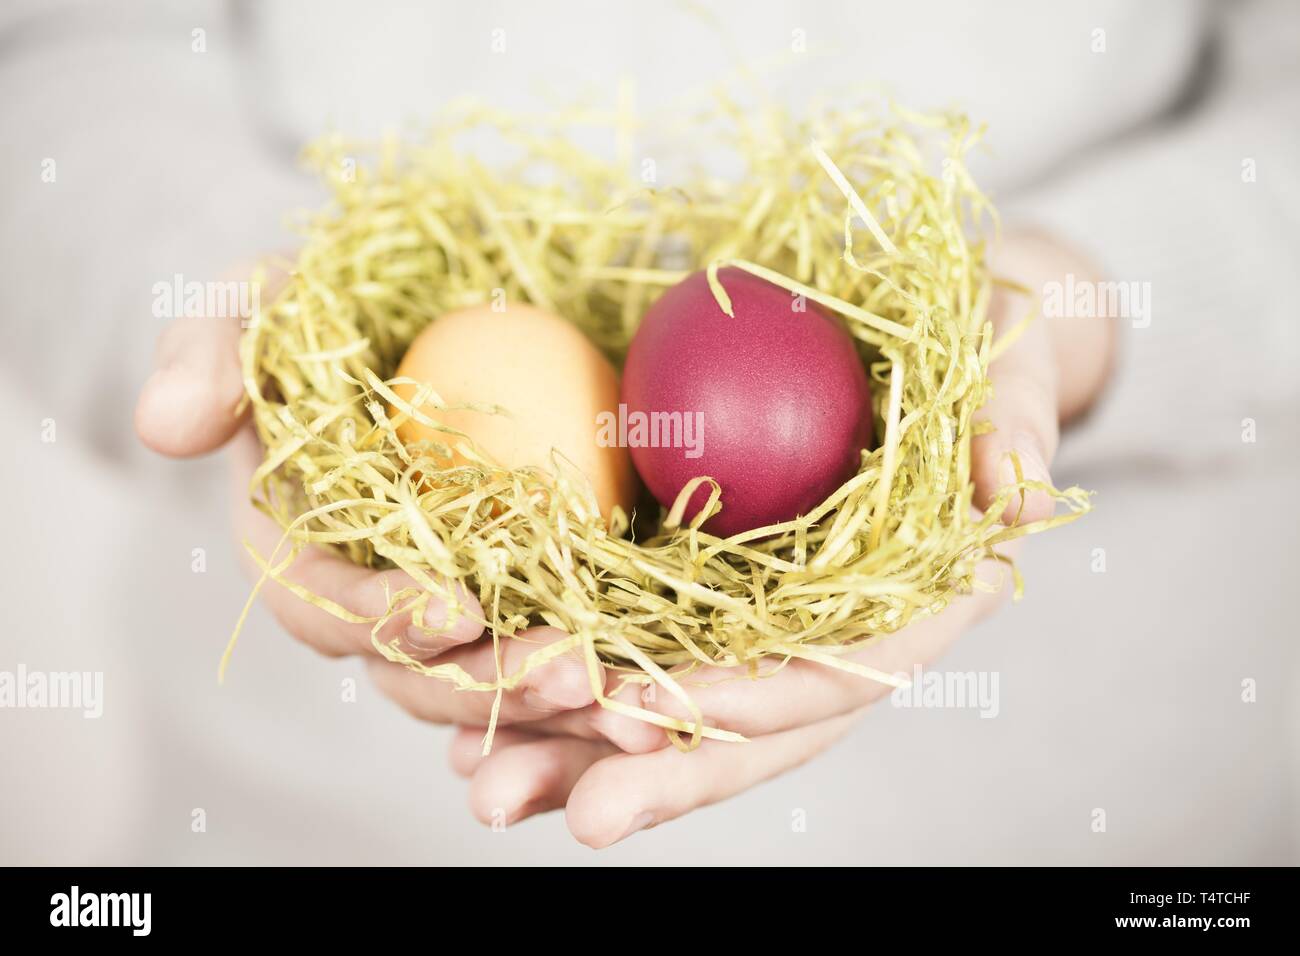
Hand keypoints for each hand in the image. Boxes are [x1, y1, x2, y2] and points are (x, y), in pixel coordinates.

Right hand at [134, 272, 604, 732]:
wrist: (398, 313)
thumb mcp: (255, 302)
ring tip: (629, 698)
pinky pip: (556, 646)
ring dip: (556, 697)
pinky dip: (602, 676)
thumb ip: (209, 353)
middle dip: (491, 680)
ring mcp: (448, 603)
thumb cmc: (314, 310)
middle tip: (570, 675)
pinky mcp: (520, 592)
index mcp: (297, 551)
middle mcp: (370, 597)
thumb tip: (163, 427)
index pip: (326, 603)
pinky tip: (659, 690)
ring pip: (492, 678)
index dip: (383, 615)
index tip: (454, 606)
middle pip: (420, 667)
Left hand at [442, 229, 1116, 845]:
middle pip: (745, 730)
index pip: (835, 677)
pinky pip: (640, 654)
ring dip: (580, 752)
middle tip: (552, 810)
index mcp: (920, 607)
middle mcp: (839, 637)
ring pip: (679, 714)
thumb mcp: (1013, 363)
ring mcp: (774, 624)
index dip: (747, 704)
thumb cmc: (986, 343)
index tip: (647, 714)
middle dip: (651, 776)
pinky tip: (477, 724)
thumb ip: (1014, 425)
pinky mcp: (721, 596)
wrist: (949, 339)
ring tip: (484, 788)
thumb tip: (1017, 497)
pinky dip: (564, 696)